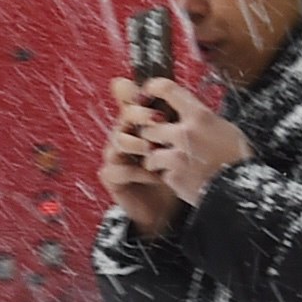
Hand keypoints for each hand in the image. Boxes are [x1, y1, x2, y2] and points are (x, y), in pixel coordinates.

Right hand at [97, 76, 180, 237]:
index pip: (128, 98)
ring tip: (154, 149)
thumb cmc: (177, 171)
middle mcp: (125, 135)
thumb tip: (189, 97)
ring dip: (137, 143)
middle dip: (139, 114)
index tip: (154, 94)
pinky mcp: (112, 177)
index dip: (135, 93)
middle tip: (158, 119)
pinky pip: (116, 170)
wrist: (171, 208)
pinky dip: (136, 172)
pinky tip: (154, 176)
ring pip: (117, 141)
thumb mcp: (183, 142)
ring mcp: (116, 155)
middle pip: (123, 116)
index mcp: (139, 121)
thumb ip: (181, 117)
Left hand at [130, 77, 250, 205]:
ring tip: (167, 163)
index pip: (167, 89)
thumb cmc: (239, 160)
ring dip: (155, 158)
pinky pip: (162, 174)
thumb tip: (187, 113)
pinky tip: (182, 179)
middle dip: (151, 134)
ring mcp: (178, 157)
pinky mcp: (175, 178)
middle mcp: (186, 133)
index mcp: (200, 116)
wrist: (243, 189)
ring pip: (150, 152)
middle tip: (157, 140)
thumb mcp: (226, 129)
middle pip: (149, 125)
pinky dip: (169, 177)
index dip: (152, 88)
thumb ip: (202, 120)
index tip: (147, 93)